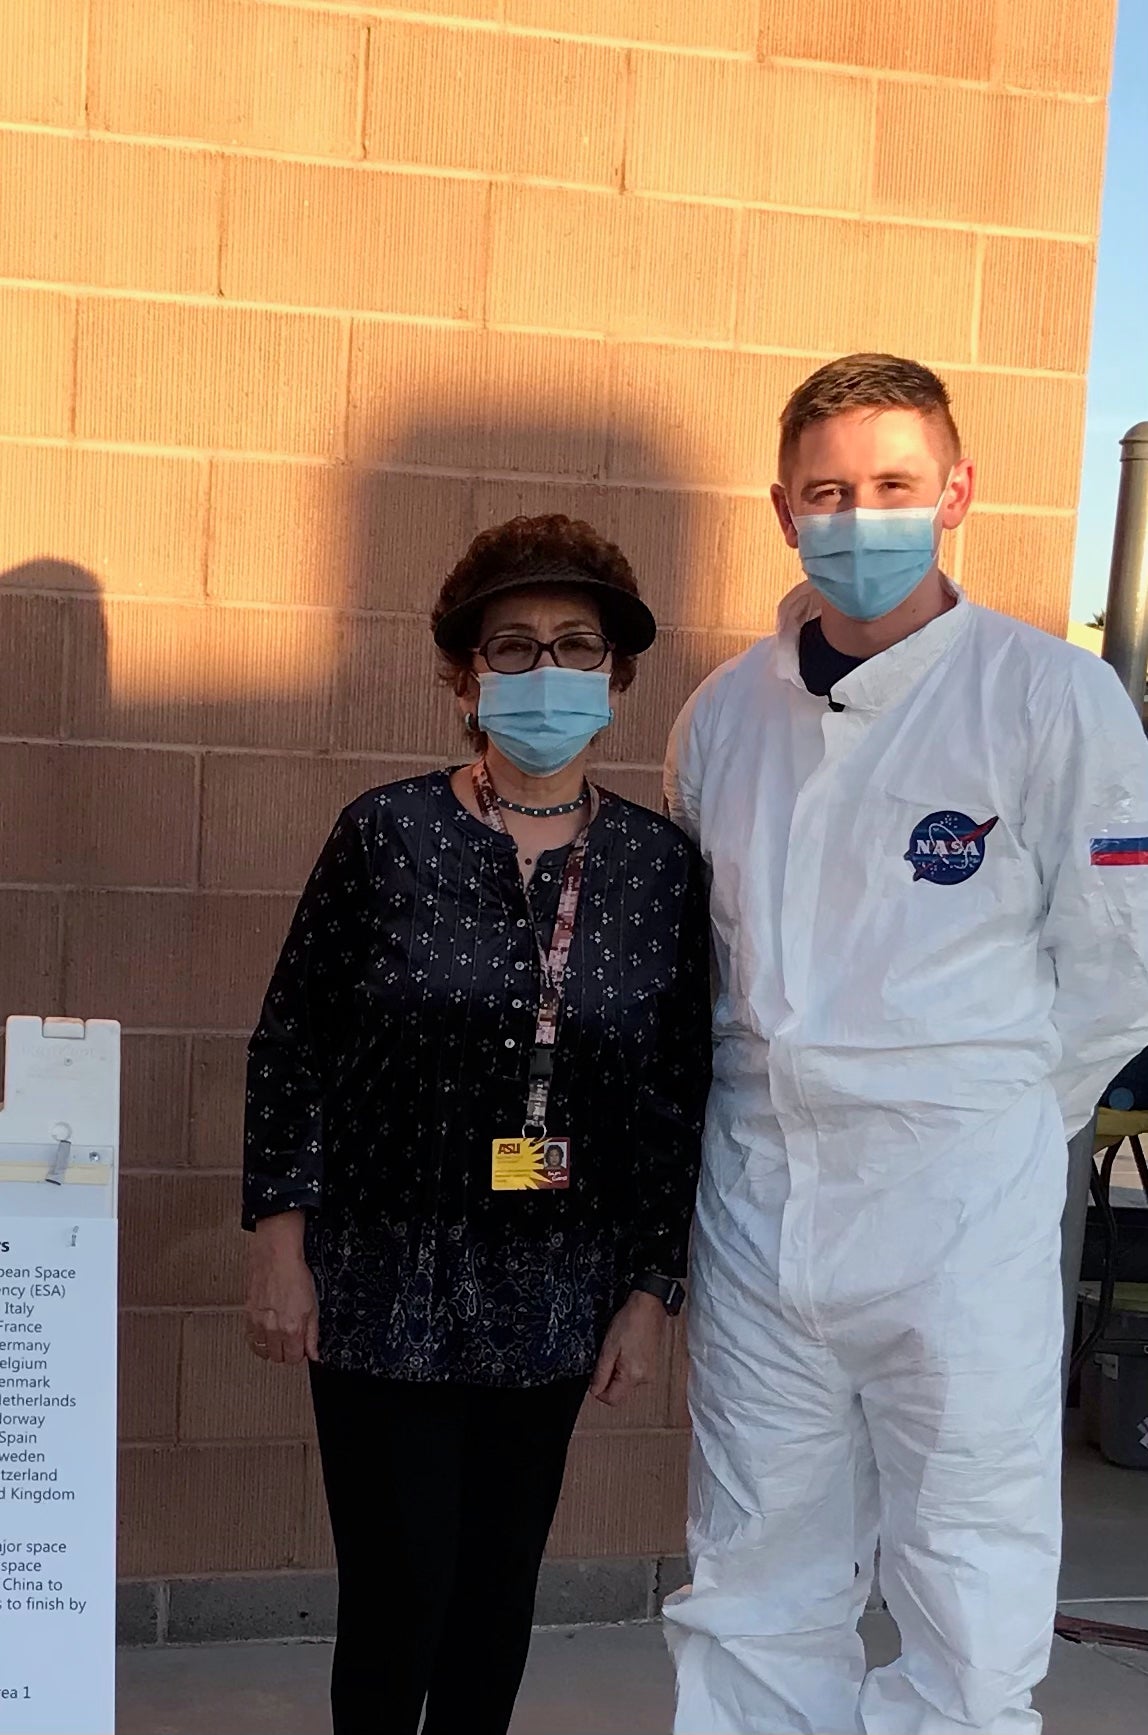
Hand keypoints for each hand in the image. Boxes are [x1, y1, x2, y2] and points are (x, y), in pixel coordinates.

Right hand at [245, 1212, 318, 1364]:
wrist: (276, 1256)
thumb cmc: (295, 1275)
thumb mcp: (313, 1306)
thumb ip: (313, 1334)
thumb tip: (314, 1354)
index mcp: (292, 1327)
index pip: (294, 1359)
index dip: (301, 1354)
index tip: (302, 1347)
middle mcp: (273, 1328)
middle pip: (278, 1358)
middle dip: (287, 1352)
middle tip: (292, 1341)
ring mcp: (258, 1323)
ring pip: (263, 1352)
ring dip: (272, 1348)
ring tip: (279, 1337)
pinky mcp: (248, 1316)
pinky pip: (250, 1340)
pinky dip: (258, 1341)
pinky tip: (265, 1334)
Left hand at [589, 1291, 664, 1407]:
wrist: (648, 1307)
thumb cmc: (629, 1322)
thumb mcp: (608, 1348)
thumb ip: (600, 1373)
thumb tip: (594, 1391)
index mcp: (633, 1376)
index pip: (612, 1400)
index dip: (599, 1391)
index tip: (594, 1376)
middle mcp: (644, 1379)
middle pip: (619, 1392)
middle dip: (609, 1379)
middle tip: (607, 1356)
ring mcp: (650, 1372)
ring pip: (626, 1382)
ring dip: (617, 1371)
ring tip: (619, 1349)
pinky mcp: (652, 1365)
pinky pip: (634, 1374)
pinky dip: (626, 1366)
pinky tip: (627, 1349)